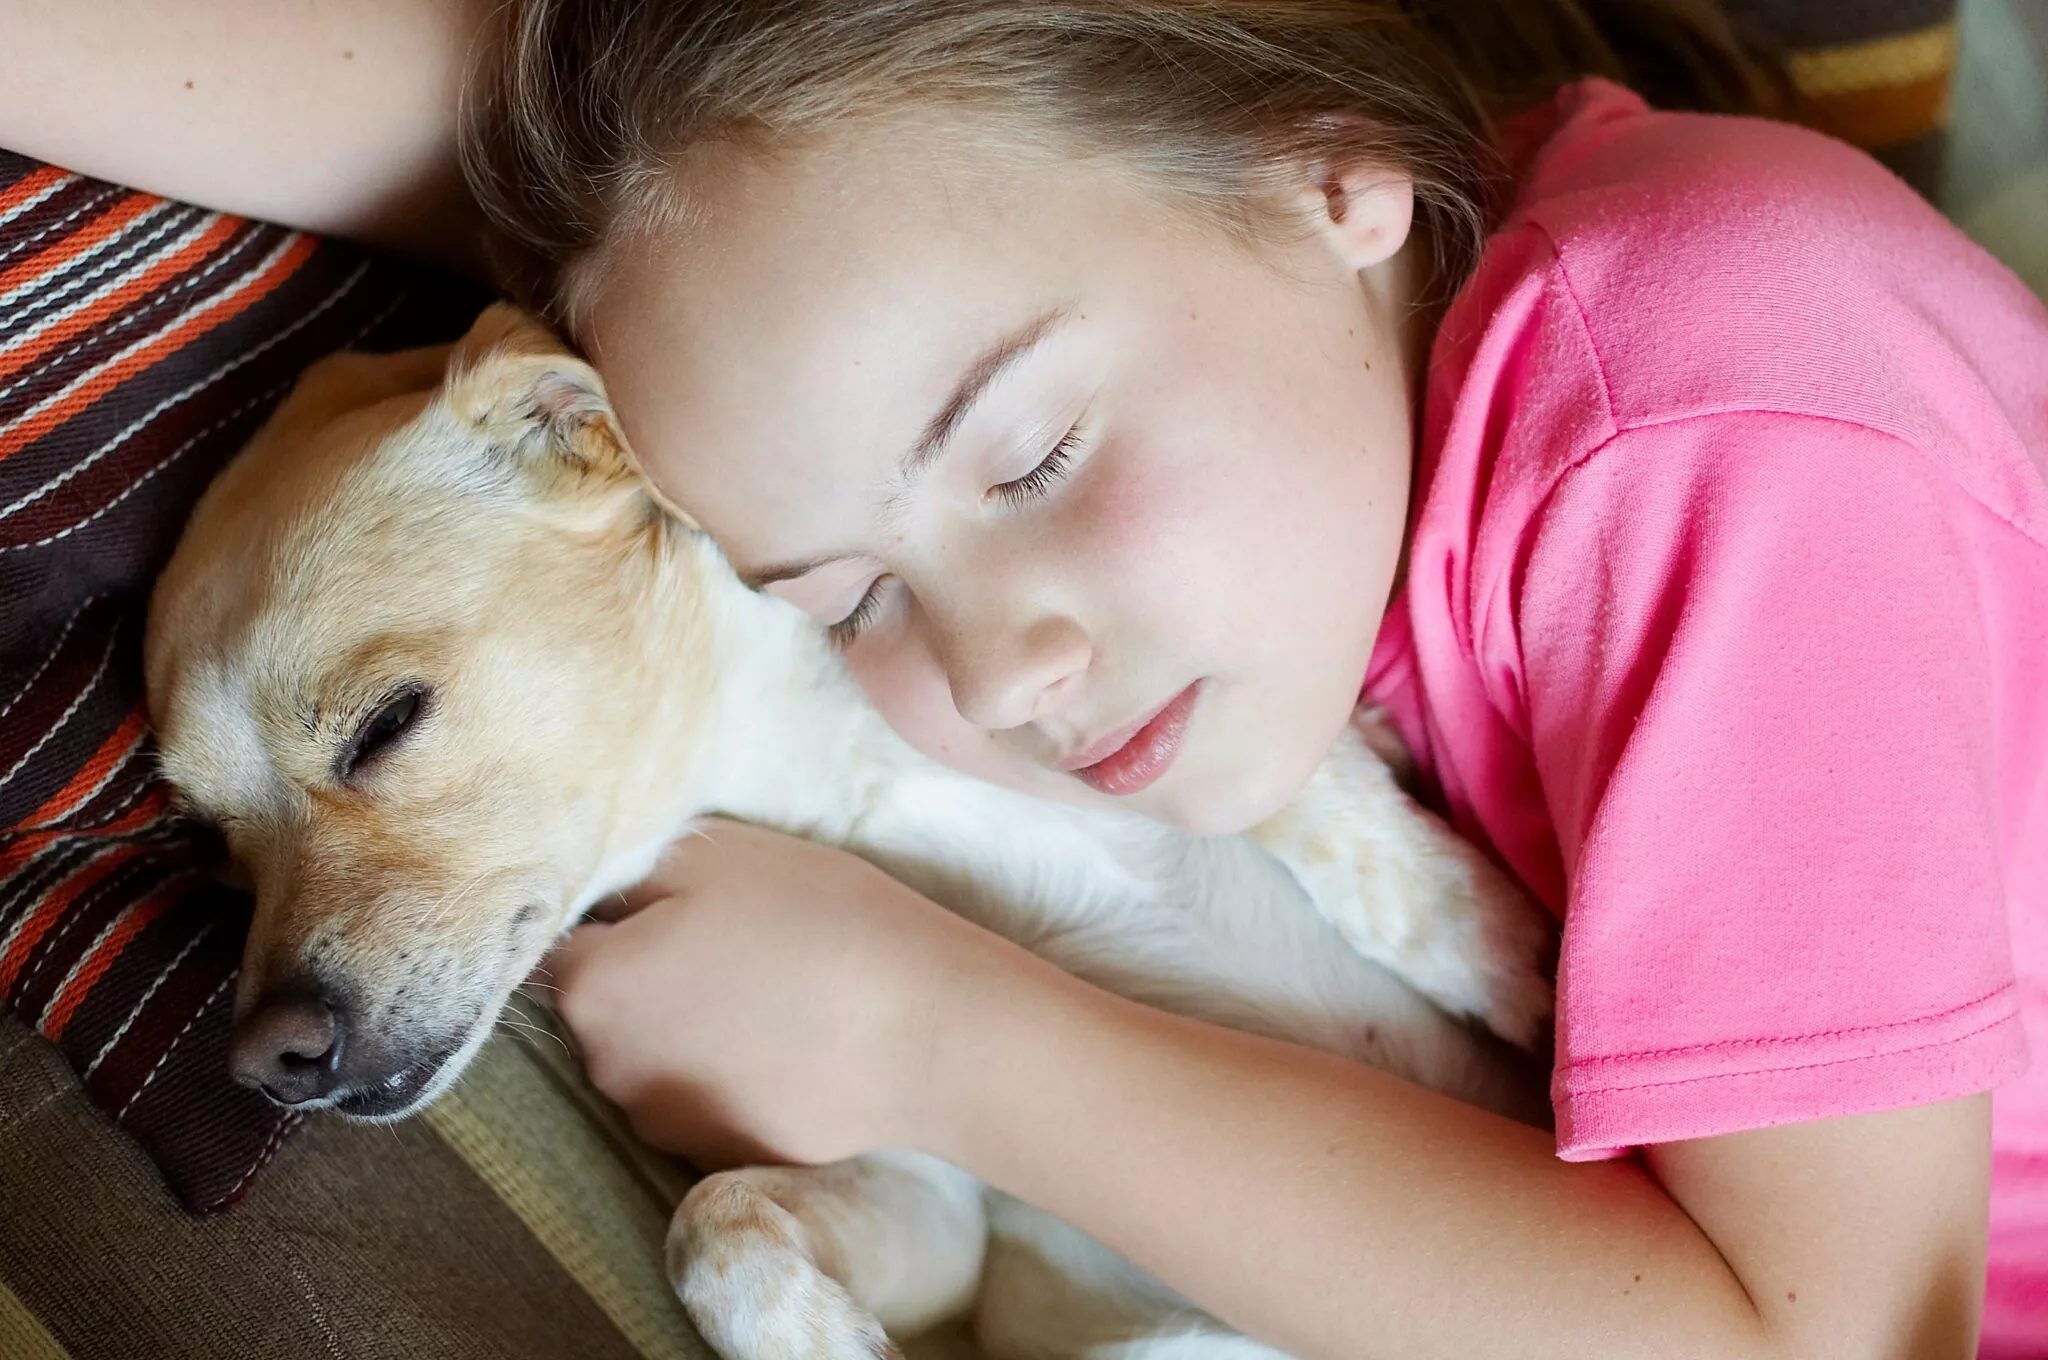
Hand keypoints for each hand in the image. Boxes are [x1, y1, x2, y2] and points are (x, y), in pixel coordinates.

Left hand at [536, 818, 1023, 1167]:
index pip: (567, 940)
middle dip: (652, 976)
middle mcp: (607, 1070)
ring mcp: (666, 1126)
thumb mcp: (714, 852)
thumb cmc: (818, 923)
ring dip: (693, 1030)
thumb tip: (600, 892)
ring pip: (658, 1059)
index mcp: (592, 988)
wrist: (925, 1031)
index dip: (622, 914)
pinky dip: (738, 1076)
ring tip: (774, 995)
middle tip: (736, 942)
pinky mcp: (724, 1158)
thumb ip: (631, 869)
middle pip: (609, 1007)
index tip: (683, 905)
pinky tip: (795, 1044)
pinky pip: (711, 1101)